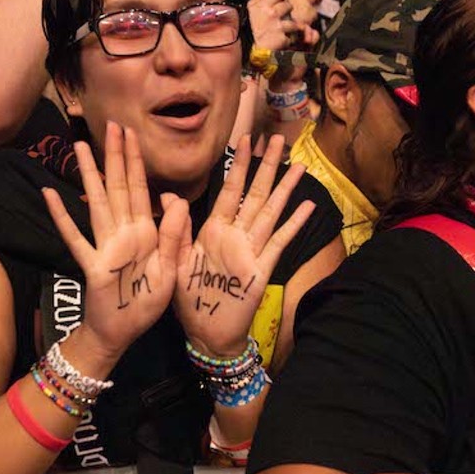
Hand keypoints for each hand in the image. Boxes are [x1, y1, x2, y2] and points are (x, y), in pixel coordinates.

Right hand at [43, 122, 185, 358]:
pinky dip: (62, 216)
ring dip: (90, 175)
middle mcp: (123, 232)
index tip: (131, 134)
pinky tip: (50, 193)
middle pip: (119, 187)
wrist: (122, 334)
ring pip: (98, 203)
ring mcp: (104, 246)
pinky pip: (75, 237)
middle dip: (116, 156)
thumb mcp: (170, 269)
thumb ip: (174, 235)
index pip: (142, 188)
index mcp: (145, 232)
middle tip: (111, 125)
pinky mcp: (91, 264)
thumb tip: (177, 200)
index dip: (136, 161)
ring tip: (81, 147)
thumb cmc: (145, 305)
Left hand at [174, 134, 315, 357]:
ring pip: (270, 212)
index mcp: (214, 230)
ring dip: (285, 189)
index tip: (246, 139)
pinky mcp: (262, 270)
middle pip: (255, 194)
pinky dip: (293, 224)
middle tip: (278, 139)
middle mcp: (236, 235)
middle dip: (267, 166)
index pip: (229, 190)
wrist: (205, 334)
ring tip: (299, 165)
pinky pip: (278, 243)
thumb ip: (176, 228)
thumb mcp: (176, 259)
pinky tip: (307, 206)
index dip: (239, 165)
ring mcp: (252, 251)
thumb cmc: (189, 298)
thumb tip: (167, 195)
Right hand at [248, 0, 316, 51]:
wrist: (253, 51)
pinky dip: (289, 38)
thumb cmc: (252, 31)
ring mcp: (277, 26)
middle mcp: (270, 14)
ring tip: (283, 30)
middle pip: (288, 5)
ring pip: (293, 21)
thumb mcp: (250, 13)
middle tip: (282, 17)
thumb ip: (255, 0)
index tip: (278, 2)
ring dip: (290, 26)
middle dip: (286, 11)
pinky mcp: (282, 38)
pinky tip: (282, 39)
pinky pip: (291, 35)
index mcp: (262, 6)